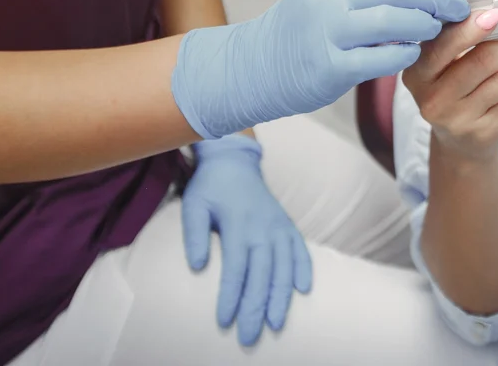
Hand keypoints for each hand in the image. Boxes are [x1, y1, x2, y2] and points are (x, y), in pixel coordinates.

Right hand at [171, 0, 482, 138]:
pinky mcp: (331, 65)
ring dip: (425, 28)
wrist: (256, 64)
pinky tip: (409, 55)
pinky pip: (384, 58)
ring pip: (397, 22)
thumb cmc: (306, 26)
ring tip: (434, 32)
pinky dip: (405, 56)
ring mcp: (330, 29)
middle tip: (461, 8)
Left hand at [182, 135, 310, 347]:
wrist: (234, 161)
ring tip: (276, 324)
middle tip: (250, 336)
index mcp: (239, 225)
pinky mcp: (288, 226)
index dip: (231, 296)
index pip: (236, 269)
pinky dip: (304, 270)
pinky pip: (301, 250)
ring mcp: (279, 227)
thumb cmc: (210, 188)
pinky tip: (304, 290)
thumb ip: (194, 235)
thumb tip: (197, 267)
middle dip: (257, 308)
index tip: (224, 321)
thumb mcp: (193, 206)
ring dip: (282, 297)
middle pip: (263, 275)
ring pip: (285, 267)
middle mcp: (263, 229)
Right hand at [402, 8, 497, 161]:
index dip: (472, 27)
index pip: (444, 45)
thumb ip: (455, 40)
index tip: (497, 13)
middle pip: (482, 61)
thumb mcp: (438, 68)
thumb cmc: (450, 92)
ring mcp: (459, 119)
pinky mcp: (485, 132)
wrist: (458, 142)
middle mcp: (434, 99)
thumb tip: (494, 13)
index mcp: (417, 74)